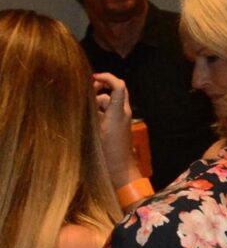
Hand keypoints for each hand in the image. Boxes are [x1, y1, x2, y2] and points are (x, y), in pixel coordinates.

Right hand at [93, 73, 142, 187]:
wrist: (120, 169)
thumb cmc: (107, 152)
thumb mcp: (95, 132)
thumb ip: (90, 113)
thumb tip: (83, 99)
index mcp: (119, 112)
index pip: (119, 86)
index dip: (107, 77)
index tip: (92, 78)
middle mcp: (123, 113)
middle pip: (115, 91)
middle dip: (101, 87)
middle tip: (85, 91)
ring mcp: (122, 119)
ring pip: (110, 102)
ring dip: (97, 101)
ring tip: (82, 108)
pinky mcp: (118, 126)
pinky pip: (109, 111)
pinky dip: (99, 111)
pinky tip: (86, 118)